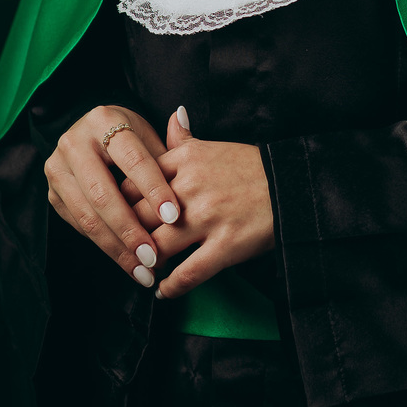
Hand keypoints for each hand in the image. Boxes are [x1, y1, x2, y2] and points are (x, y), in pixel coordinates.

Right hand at [44, 105, 180, 288]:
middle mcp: (74, 143)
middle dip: (130, 230)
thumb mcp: (149, 136)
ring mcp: (58, 169)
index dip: (153, 189)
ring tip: (143, 269)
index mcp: (104, 120)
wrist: (92, 133)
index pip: (133, 160)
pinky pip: (79, 226)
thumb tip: (194, 171)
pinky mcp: (53, 194)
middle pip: (104, 194)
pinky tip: (126, 262)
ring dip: (117, 248)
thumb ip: (170, 155)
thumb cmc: (130, 137)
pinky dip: (105, 246)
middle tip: (154, 256)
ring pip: (88, 216)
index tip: (173, 217)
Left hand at [119, 109, 274, 299]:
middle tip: (123, 249)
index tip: (115, 218)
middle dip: (127, 237)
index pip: (133, 183)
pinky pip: (188, 273)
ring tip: (141, 270)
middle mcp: (191, 187)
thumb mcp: (214, 147)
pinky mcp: (225, 245)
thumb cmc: (251, 169)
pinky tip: (164, 291)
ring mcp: (207, 218)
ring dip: (144, 263)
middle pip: (138, 216)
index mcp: (185, 161)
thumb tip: (172, 115)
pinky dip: (171, 287)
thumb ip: (184, 138)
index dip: (118, 204)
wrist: (292, 185)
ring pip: (157, 246)